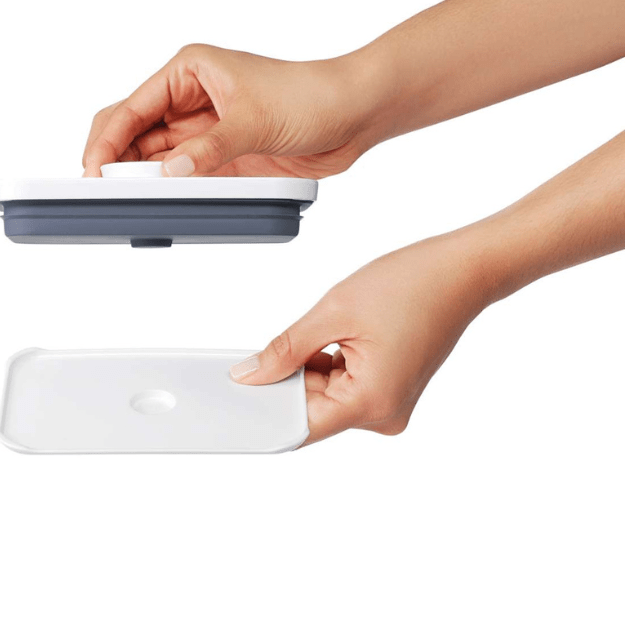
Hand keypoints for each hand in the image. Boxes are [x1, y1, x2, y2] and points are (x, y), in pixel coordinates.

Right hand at [82, 44, 386, 177]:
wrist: (354, 113)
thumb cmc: (311, 96)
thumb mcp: (255, 121)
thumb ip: (210, 149)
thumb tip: (169, 174)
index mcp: (189, 72)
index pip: (132, 107)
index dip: (107, 140)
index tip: (93, 171)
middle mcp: (190, 99)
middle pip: (134, 133)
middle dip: (115, 161)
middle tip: (100, 193)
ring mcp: (204, 130)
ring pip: (155, 157)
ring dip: (141, 180)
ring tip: (125, 204)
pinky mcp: (220, 155)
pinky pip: (183, 175)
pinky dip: (169, 191)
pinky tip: (159, 205)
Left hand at [229, 229, 494, 443]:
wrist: (462, 270)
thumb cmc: (412, 284)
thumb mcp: (333, 313)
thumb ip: (286, 350)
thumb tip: (251, 375)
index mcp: (372, 403)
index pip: (299, 425)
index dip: (263, 411)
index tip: (235, 398)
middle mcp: (384, 414)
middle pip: (313, 409)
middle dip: (286, 379)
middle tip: (272, 346)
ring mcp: (389, 404)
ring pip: (327, 396)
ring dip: (310, 367)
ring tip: (328, 327)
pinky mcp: (390, 389)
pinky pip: (345, 386)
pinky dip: (328, 364)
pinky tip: (336, 333)